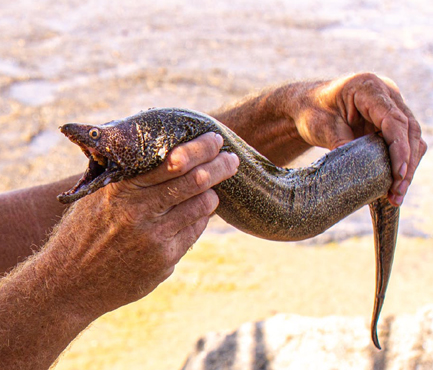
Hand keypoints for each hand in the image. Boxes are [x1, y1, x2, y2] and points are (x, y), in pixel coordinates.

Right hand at [48, 132, 238, 315]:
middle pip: (196, 181)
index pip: (174, 161)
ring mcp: (154, 238)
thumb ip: (130, 177)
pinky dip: (200, 218)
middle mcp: (140, 211)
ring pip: (201, 206)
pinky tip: (197, 213)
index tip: (215, 140)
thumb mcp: (99, 196)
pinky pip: (195, 231)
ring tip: (213, 187)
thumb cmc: (85, 231)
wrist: (70, 283)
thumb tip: (166, 154)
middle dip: (221, 166)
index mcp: (123, 188)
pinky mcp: (164, 261)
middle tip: (232, 160)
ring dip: (212, 193)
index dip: (201, 147)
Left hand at [289, 73, 426, 205]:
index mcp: (368, 87)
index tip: (399, 174)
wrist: (306, 106)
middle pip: (408, 130)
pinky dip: (400, 163)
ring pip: (411, 138)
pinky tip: (392, 186)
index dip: (399, 148)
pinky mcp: (389, 121)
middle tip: (397, 193)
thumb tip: (361, 173)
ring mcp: (391, 106)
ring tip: (395, 196)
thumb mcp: (322, 128)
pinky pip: (402, 143)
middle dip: (406, 164)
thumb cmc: (312, 112)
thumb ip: (341, 144)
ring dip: (407, 167)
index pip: (393, 120)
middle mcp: (386, 93)